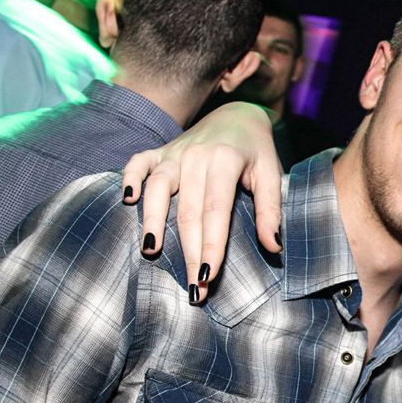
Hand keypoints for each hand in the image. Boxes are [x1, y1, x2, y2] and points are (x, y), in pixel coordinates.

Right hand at [122, 101, 282, 301]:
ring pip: (158, 190)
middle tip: (192, 288)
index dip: (211, 246)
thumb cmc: (256, 151)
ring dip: (152, 222)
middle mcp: (196, 156)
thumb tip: (274, 246)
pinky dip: (129, 180)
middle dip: (189, 252)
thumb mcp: (270, 174)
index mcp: (225, 162)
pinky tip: (127, 202)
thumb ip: (270, 210)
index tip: (209, 276)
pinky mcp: (160, 152)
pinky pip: (138, 164)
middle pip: (187, 211)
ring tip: (151, 252)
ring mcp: (174, 153)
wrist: (237, 114)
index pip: (216, 212)